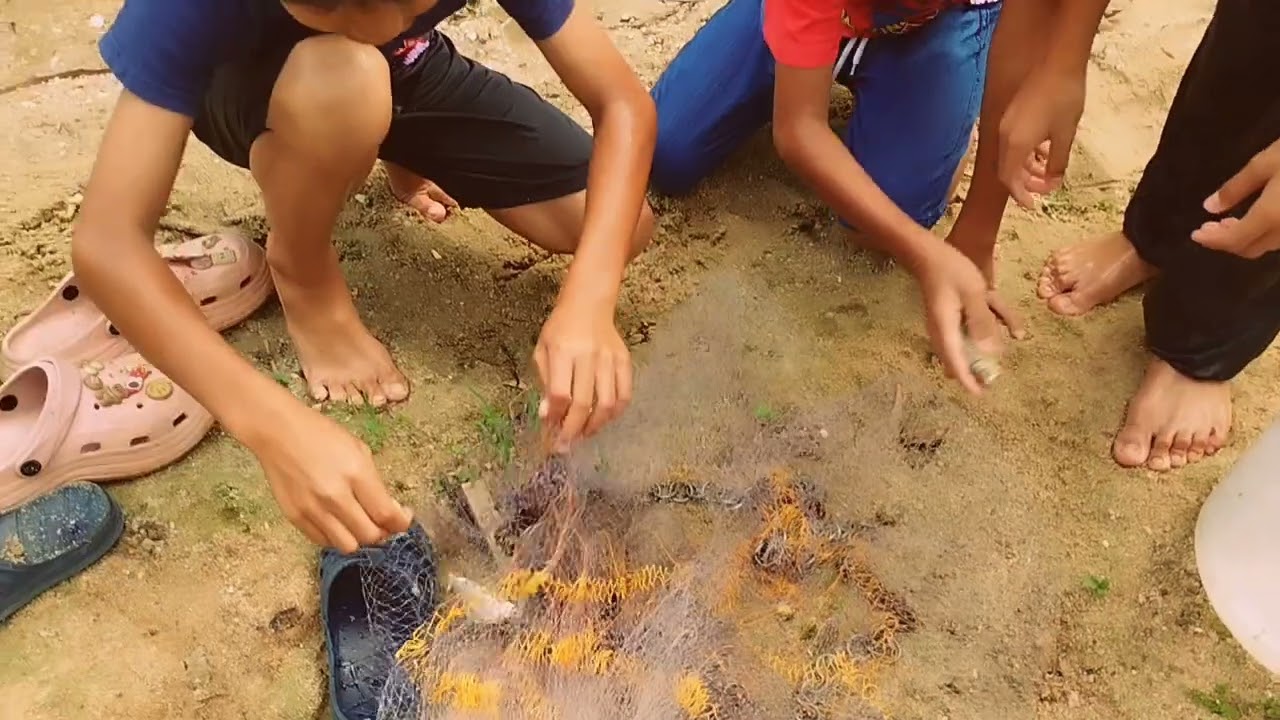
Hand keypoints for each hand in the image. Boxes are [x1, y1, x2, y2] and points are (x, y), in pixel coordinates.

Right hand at [249, 402, 411, 552]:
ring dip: (359, 538)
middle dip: (383, 532)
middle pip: (370, 536)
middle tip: (382, 521)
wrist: (278, 431)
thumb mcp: (359, 450)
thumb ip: (375, 483)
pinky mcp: (295, 517)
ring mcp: (312, 510)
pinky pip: (322, 541)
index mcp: (356, 474)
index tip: (403, 516)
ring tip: (359, 524)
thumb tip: (389, 510)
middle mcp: (334, 496)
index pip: (386, 515)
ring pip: (348, 546)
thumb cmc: (322, 435)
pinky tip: (337, 521)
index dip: (401, 522)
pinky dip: (335, 536)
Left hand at [534, 296, 632, 452]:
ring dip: (594, 425)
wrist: (588, 304)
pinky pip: (624, 394)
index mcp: (563, 351)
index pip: (559, 394)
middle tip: (565, 445)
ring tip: (584, 434)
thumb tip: (547, 415)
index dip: (554, 417)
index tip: (549, 431)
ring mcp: (609, 359)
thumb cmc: (561, 329)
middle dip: (572, 430)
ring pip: (606, 403)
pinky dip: (615, 413)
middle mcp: (588, 356)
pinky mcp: (624, 361)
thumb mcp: (543, 350)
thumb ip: (544, 381)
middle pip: (583, 404)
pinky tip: (603, 419)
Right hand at [915, 244, 1019, 393]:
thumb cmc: (950, 271)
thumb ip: (982, 322)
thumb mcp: (974, 293)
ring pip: (962, 348)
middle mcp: (943, 332)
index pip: (955, 363)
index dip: (967, 381)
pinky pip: (966, 332)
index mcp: (946, 330)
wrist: (929, 254)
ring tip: (1001, 352)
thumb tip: (990, 352)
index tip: (980, 394)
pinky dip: (984, 332)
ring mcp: (944, 325)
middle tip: (991, 379)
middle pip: (955, 361)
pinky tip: (1006, 327)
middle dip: (972, 371)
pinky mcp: (949, 318)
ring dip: (979, 351)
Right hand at [998, 62, 1086, 207]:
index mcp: (1015, 144)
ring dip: (1026, 168)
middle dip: (1024, 183)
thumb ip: (1058, 162)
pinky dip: (1026, 153)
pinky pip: (1013, 143)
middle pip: (1006, 170)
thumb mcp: (1066, 134)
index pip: (1009, 180)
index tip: (1033, 206)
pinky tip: (1044, 151)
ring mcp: (1006, 125)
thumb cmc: (1064, 97)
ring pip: (1010, 157)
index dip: (1020, 195)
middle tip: (1044, 189)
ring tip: (1047, 171)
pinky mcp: (1012, 116)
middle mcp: (1004, 136)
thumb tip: (1054, 183)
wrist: (1057, 60)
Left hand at [1192, 138, 1279, 258]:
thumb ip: (1236, 188)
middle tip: (1210, 226)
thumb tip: (1209, 208)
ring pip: (1269, 245)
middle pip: (1251, 249)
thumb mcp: (1265, 163)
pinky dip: (1266, 233)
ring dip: (1246, 238)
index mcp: (1271, 217)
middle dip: (1227, 241)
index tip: (1194, 233)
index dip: (1212, 240)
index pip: (1234, 240)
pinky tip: (1258, 218)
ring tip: (1229, 221)